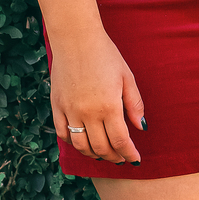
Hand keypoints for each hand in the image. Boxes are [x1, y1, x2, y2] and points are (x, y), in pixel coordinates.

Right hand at [48, 28, 145, 165]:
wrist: (76, 39)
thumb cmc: (106, 55)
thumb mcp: (127, 78)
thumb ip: (135, 105)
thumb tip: (141, 127)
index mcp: (109, 106)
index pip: (120, 141)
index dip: (129, 154)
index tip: (135, 160)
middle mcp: (88, 113)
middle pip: (101, 147)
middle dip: (114, 157)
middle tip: (121, 159)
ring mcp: (70, 110)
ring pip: (81, 145)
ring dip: (94, 154)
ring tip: (103, 154)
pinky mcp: (57, 106)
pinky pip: (62, 133)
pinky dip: (73, 142)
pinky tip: (83, 142)